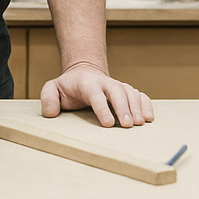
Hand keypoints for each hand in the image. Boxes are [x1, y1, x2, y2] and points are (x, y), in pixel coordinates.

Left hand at [39, 61, 153, 127]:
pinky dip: (146, 104)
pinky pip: (140, 95)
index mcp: (87, 84)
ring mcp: (118, 86)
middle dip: (124, 108)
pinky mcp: (127, 91)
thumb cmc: (68, 87)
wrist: (84, 73)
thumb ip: (48, 98)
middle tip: (128, 125)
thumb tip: (50, 113)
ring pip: (131, 93)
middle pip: (117, 92)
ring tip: (140, 124)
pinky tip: (149, 118)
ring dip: (137, 107)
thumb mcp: (52, 88)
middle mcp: (105, 83)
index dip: (102, 108)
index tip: (108, 123)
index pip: (95, 95)